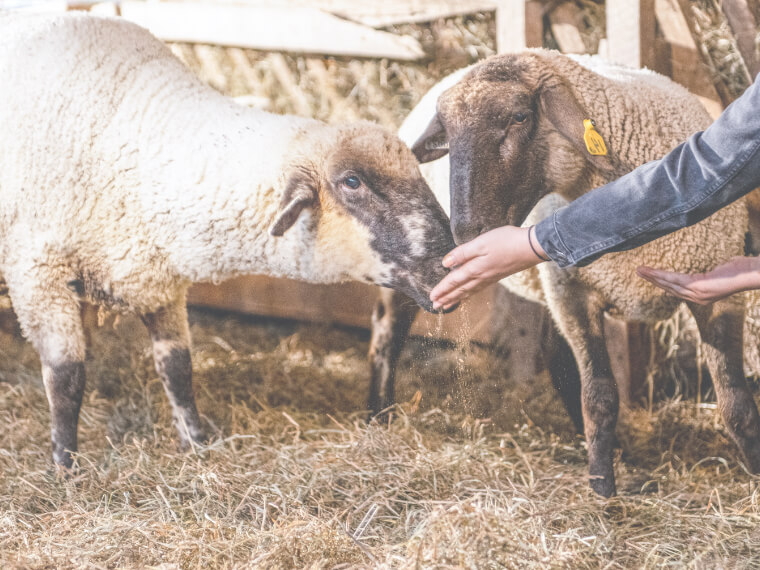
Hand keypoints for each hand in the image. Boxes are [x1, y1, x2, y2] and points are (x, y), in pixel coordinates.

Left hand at [430, 225, 546, 309]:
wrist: (531, 247)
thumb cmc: (506, 241)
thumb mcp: (481, 243)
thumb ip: (463, 253)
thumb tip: (445, 263)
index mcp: (475, 268)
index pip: (453, 281)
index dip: (442, 289)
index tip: (431, 297)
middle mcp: (481, 276)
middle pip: (460, 290)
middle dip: (447, 298)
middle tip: (435, 306)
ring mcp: (490, 278)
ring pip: (469, 291)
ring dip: (457, 298)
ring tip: (447, 305)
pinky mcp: (498, 276)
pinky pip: (478, 289)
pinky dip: (469, 294)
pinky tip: (469, 294)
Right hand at [636, 256, 759, 304]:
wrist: (750, 274)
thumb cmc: (740, 269)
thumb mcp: (720, 270)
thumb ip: (708, 271)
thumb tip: (706, 266)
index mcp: (701, 296)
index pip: (677, 290)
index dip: (662, 284)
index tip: (651, 278)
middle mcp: (698, 298)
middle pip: (669, 288)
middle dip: (652, 280)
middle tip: (638, 272)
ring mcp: (697, 294)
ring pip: (669, 284)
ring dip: (652, 277)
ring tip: (639, 270)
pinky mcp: (698, 287)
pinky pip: (675, 280)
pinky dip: (661, 275)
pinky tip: (652, 271)